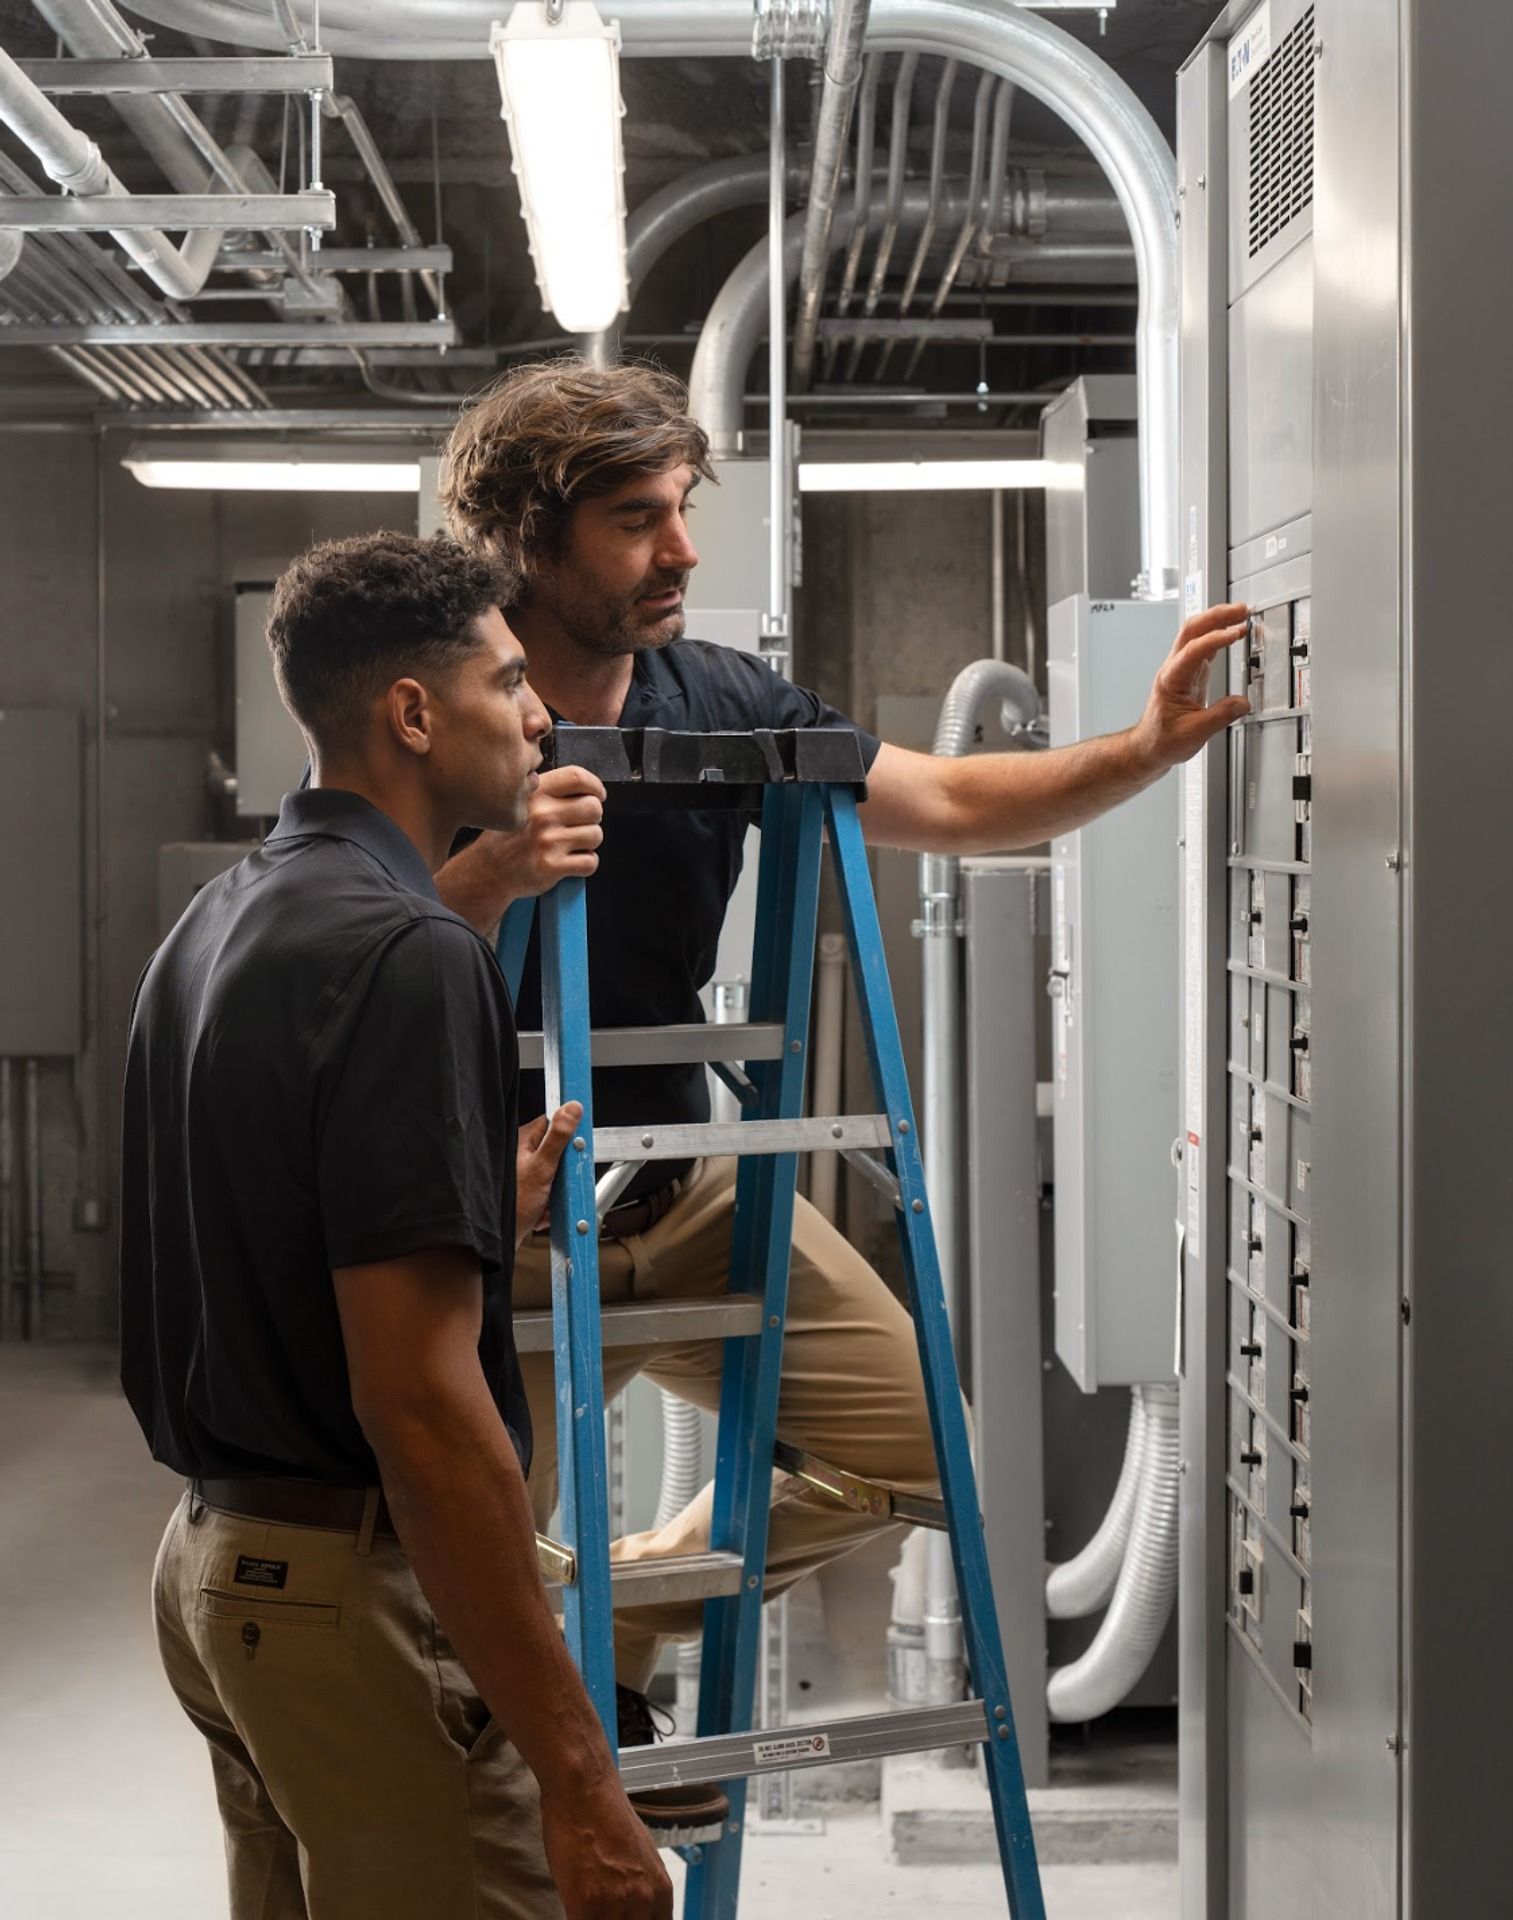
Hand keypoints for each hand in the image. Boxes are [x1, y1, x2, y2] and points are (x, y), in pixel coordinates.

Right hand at [488, 766, 607, 900]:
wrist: (489, 870)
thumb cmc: (509, 837)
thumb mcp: (522, 803)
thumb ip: (551, 792)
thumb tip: (590, 790)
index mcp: (536, 793)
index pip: (578, 777)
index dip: (595, 786)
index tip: (598, 795)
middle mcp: (542, 814)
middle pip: (594, 807)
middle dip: (592, 818)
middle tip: (579, 826)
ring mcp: (548, 840)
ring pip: (596, 835)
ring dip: (589, 843)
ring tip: (571, 846)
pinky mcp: (552, 866)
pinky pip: (590, 861)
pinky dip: (586, 864)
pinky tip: (570, 862)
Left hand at [516, 1102, 583, 1241]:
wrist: (498, 1240)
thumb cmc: (511, 1205)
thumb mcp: (542, 1167)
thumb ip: (558, 1137)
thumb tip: (572, 1109)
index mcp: (522, 1141)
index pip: (553, 1125)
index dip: (568, 1138)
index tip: (575, 1151)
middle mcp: (521, 1154)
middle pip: (558, 1153)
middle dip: (564, 1174)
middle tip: (559, 1185)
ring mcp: (524, 1173)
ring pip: (555, 1175)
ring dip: (557, 1192)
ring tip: (547, 1202)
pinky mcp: (526, 1190)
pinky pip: (548, 1191)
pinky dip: (549, 1203)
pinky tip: (541, 1211)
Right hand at [540, 1777, 673, 1919]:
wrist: (584, 1789)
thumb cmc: (608, 1813)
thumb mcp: (641, 1854)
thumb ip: (642, 1887)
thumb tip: (636, 1907)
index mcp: (661, 1890)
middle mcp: (643, 1901)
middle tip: (603, 1912)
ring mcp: (614, 1906)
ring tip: (587, 1910)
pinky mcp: (584, 1906)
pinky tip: (573, 1911)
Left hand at [1129, 601, 1252, 772]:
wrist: (1149, 747)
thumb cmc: (1162, 741)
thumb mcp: (1194, 733)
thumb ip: (1220, 716)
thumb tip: (1243, 703)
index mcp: (1170, 680)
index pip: (1192, 650)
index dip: (1214, 639)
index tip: (1235, 633)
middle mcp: (1173, 669)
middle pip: (1191, 630)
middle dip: (1216, 615)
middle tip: (1241, 610)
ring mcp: (1181, 669)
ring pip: (1196, 634)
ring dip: (1217, 620)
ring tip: (1241, 614)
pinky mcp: (1190, 674)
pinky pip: (1203, 647)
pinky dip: (1219, 636)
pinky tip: (1233, 632)